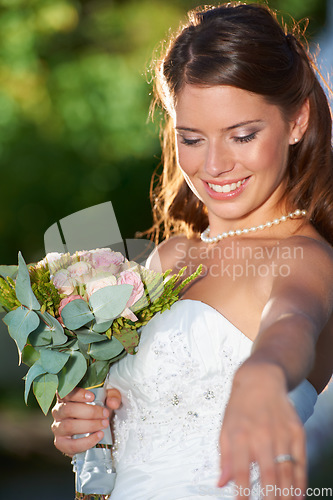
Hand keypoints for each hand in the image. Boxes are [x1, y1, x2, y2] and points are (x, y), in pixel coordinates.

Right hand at [51, 387, 121, 456]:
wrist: (96, 429)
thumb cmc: (98, 409)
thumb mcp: (108, 398)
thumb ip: (113, 396)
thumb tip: (112, 403)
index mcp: (66, 397)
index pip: (65, 392)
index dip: (77, 394)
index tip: (92, 396)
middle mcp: (58, 411)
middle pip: (68, 410)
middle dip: (90, 412)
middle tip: (105, 414)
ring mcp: (57, 427)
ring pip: (68, 426)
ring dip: (89, 426)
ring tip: (104, 424)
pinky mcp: (61, 443)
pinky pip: (71, 444)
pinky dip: (86, 441)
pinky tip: (98, 436)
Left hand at [218, 363, 305, 499]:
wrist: (261, 380)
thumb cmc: (240, 407)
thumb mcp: (225, 428)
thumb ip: (225, 457)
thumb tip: (221, 483)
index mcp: (240, 435)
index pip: (241, 470)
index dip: (242, 492)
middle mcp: (261, 435)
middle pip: (268, 474)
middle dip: (269, 498)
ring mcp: (281, 433)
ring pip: (286, 470)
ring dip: (287, 494)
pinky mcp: (296, 431)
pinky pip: (300, 461)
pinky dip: (301, 480)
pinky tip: (298, 495)